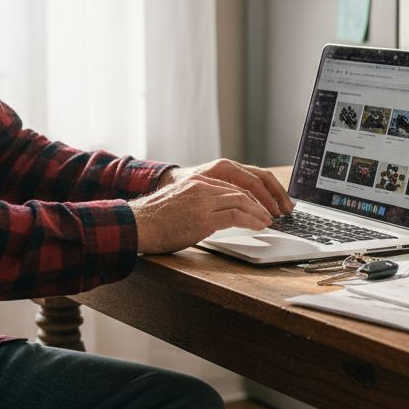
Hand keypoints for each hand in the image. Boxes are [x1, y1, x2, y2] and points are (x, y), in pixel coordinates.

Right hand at [132, 161, 289, 254]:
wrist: (136, 225)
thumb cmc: (154, 221)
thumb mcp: (179, 203)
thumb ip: (199, 203)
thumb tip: (217, 215)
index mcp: (197, 182)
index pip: (233, 184)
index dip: (251, 195)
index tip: (261, 204)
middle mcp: (202, 187)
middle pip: (242, 189)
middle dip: (262, 202)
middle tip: (272, 212)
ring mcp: (203, 201)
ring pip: (242, 201)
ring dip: (260, 212)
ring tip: (269, 221)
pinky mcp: (204, 218)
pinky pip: (236, 216)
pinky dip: (252, 220)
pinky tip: (259, 226)